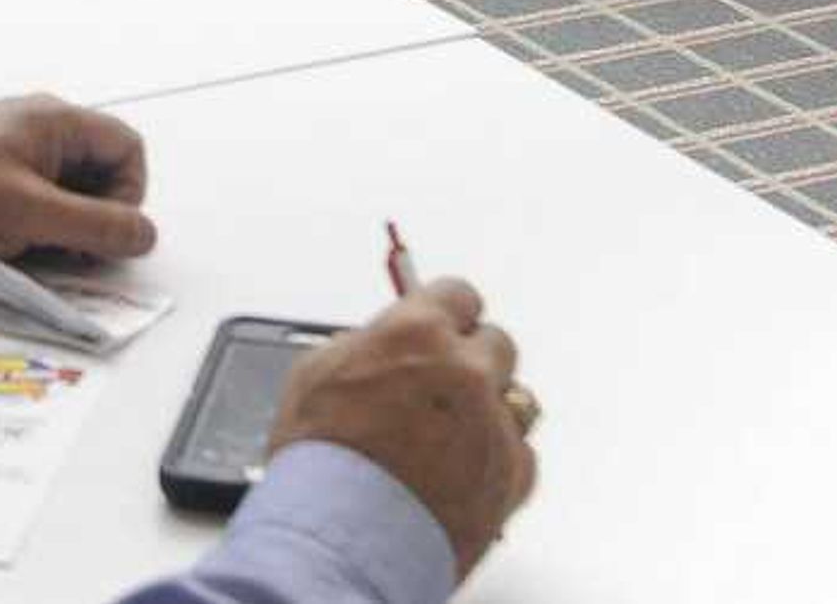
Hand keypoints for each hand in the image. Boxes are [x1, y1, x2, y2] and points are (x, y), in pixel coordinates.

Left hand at [0, 95, 153, 267]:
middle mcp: (39, 129)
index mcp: (53, 120)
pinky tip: (22, 248)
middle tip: (76, 248)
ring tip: (45, 249)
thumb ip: (97, 227)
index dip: (130, 192)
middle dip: (99, 214)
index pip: (126, 147)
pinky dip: (46, 227)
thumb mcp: (33, 215)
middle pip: (103, 170)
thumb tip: (145, 235)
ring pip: (74, 191)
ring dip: (71, 225)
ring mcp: (17, 154)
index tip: (107, 231)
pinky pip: (44, 201)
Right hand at [268, 280, 538, 578]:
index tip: (443, 325)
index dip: (446, 313)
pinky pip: (520, 454)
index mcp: (418, 333)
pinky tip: (460, 474)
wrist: (343, 540)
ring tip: (452, 437)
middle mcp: (466, 370)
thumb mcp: (316, 375)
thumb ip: (362, 348)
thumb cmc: (321, 462)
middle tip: (441, 388)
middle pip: (495, 344)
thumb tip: (376, 346)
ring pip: (516, 399)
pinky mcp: (513, 475)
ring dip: (491, 409)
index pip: (458, 295)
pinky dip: (496, 461)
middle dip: (471, 361)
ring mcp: (495, 423)